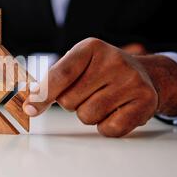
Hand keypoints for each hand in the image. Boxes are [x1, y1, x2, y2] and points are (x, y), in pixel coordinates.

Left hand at [23, 38, 176, 136]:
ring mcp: (132, 81)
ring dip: (89, 115)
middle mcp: (113, 61)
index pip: (61, 75)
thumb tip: (30, 103)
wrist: (146, 75)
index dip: (43, 95)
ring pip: (87, 116)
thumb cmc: (102, 72)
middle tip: (89, 92)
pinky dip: (106, 126)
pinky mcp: (145, 102)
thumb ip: (53, 81)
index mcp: (91, 47)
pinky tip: (116, 111)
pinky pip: (109, 129)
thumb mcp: (78, 65)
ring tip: (103, 100)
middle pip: (69, 101)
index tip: (30, 109)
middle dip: (73, 103)